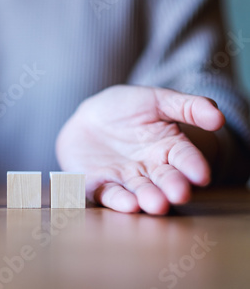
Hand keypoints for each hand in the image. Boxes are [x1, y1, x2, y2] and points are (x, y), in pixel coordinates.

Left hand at [56, 85, 224, 214]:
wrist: (86, 117)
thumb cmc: (124, 108)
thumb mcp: (157, 100)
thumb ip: (188, 107)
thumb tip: (219, 117)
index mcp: (168, 148)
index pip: (184, 157)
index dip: (193, 166)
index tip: (201, 175)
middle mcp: (150, 169)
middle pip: (164, 179)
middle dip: (172, 187)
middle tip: (179, 195)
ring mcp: (125, 179)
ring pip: (140, 191)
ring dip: (148, 199)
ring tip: (156, 205)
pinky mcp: (100, 186)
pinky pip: (109, 194)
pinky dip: (119, 200)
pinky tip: (128, 204)